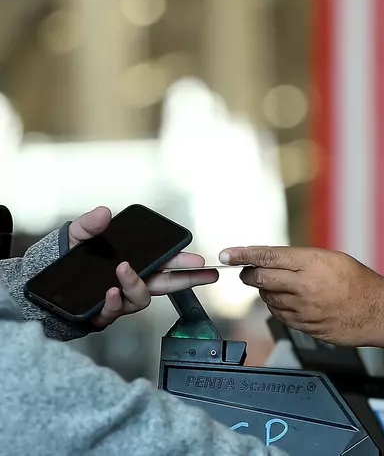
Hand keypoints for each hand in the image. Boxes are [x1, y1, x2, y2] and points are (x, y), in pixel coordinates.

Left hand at [69, 207, 219, 328]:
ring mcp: (118, 300)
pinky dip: (113, 302)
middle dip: (187, 279)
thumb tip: (104, 213)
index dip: (183, 263)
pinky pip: (113, 312)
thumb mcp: (75, 236)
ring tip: (124, 271)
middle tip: (204, 272)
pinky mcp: (101, 314)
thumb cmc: (60, 260)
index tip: (198, 260)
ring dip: (136, 285)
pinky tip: (109, 292)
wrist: (36, 285)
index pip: (164, 263)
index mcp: (133, 262)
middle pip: (166, 283)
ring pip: (140, 299)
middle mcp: (130, 283)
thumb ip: (89, 225)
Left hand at [219, 245, 383, 345]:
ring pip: (268, 299)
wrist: (378, 311)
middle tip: (246, 272)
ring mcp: (303, 309)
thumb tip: (273, 260)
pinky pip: (280, 315)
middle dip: (248, 274)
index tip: (227, 254)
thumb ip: (301, 259)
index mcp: (312, 263)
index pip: (268, 256)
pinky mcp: (304, 326)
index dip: (244, 254)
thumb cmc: (359, 282)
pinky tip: (290, 302)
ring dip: (266, 291)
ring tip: (282, 287)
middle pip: (260, 278)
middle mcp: (304, 285)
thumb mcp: (332, 258)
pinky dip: (278, 306)